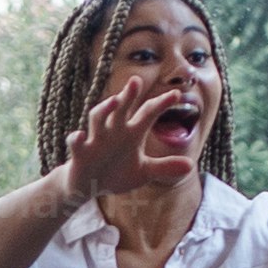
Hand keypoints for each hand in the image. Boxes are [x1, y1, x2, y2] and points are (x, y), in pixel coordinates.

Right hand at [57, 71, 204, 208]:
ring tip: (114, 101)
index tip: (177, 95)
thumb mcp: (143, 172)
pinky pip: (77, 143)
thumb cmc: (116, 173)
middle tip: (136, 80)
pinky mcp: (81, 154)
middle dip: (128, 95)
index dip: (161, 104)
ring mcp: (96, 140)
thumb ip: (164, 167)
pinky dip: (77, 139)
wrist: (88, 186)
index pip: (148, 113)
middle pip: (121, 108)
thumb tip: (191, 165)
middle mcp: (114, 131)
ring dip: (105, 109)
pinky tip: (81, 135)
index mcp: (131, 133)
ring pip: (98, 118)